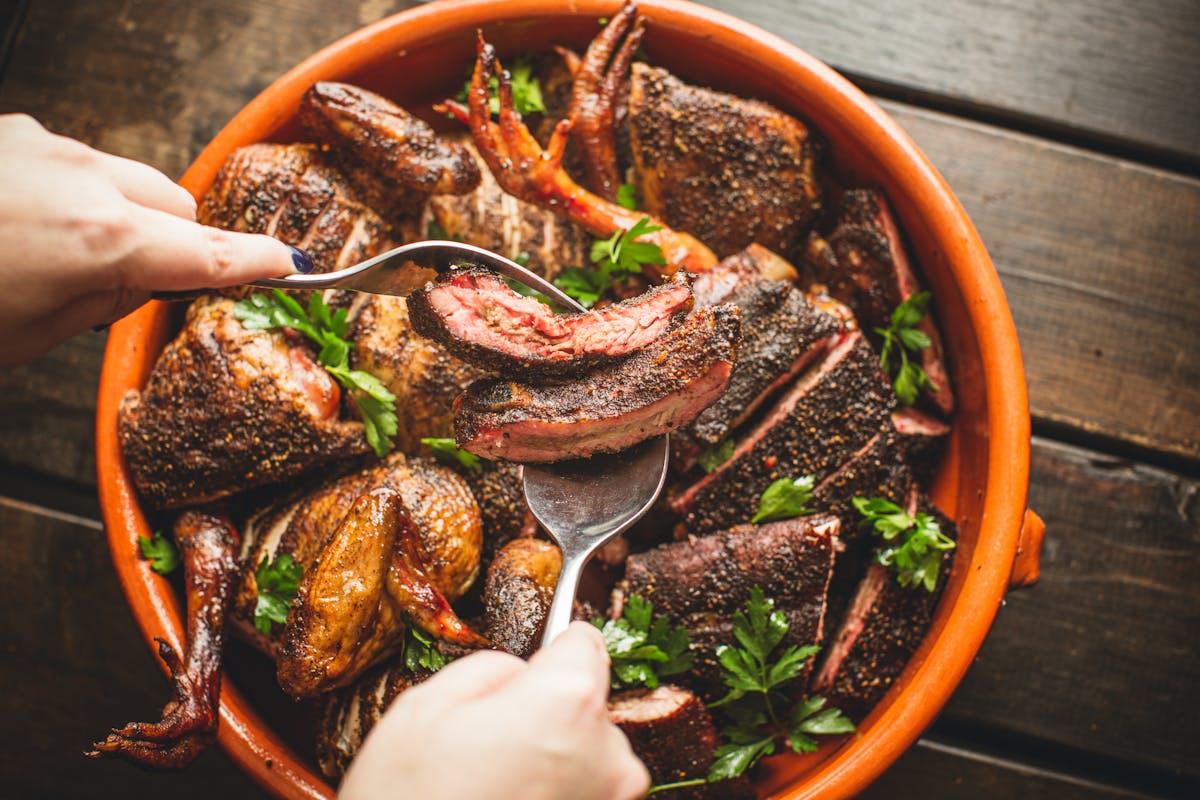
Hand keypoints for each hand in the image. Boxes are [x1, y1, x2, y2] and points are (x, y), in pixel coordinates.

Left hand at [0, 114, 306, 363]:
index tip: (290, 264)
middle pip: (176, 205)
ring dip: (119, 212)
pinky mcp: (15, 134)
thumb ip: (104, 302)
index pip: (208, 253)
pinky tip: (28, 223)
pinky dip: (72, 193)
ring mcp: (46, 146)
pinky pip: (75, 163)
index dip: (258, 262)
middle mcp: (81, 177)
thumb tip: (137, 281)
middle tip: (126, 280)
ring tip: (59, 251)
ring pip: (128, 180)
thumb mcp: (31, 332)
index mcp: (100, 236)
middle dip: (170, 240)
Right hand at [339, 622, 649, 799]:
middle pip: (586, 703)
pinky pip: (585, 795)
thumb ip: (491, 668)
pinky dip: (554, 797)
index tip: (527, 671)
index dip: (549, 652)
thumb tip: (519, 673)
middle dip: (545, 713)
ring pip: (587, 754)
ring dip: (551, 762)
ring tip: (493, 789)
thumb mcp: (425, 708)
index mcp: (567, 702)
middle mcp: (608, 753)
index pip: (584, 643)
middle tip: (488, 746)